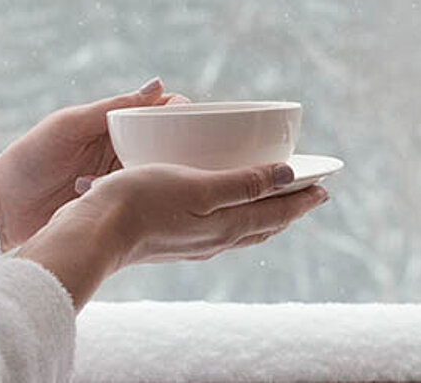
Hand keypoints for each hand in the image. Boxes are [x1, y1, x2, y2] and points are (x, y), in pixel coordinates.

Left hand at [0, 78, 184, 250]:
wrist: (3, 207)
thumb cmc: (30, 158)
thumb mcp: (71, 125)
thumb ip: (113, 107)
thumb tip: (159, 83)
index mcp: (113, 123)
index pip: (160, 112)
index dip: (183, 116)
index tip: (196, 127)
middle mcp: (121, 150)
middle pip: (167, 145)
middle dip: (182, 151)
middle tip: (190, 162)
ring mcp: (118, 180)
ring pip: (158, 174)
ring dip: (163, 178)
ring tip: (165, 185)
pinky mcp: (114, 206)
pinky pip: (141, 201)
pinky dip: (145, 202)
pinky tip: (148, 207)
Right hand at [76, 162, 329, 265]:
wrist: (94, 233)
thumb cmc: (142, 203)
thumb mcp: (198, 187)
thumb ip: (243, 183)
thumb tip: (287, 177)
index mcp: (227, 226)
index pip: (277, 213)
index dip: (303, 199)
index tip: (325, 186)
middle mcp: (215, 240)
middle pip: (264, 225)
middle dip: (288, 207)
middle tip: (308, 192)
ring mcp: (193, 243)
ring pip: (241, 229)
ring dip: (263, 213)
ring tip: (273, 199)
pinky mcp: (172, 241)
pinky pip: (218, 228)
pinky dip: (235, 215)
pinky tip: (221, 208)